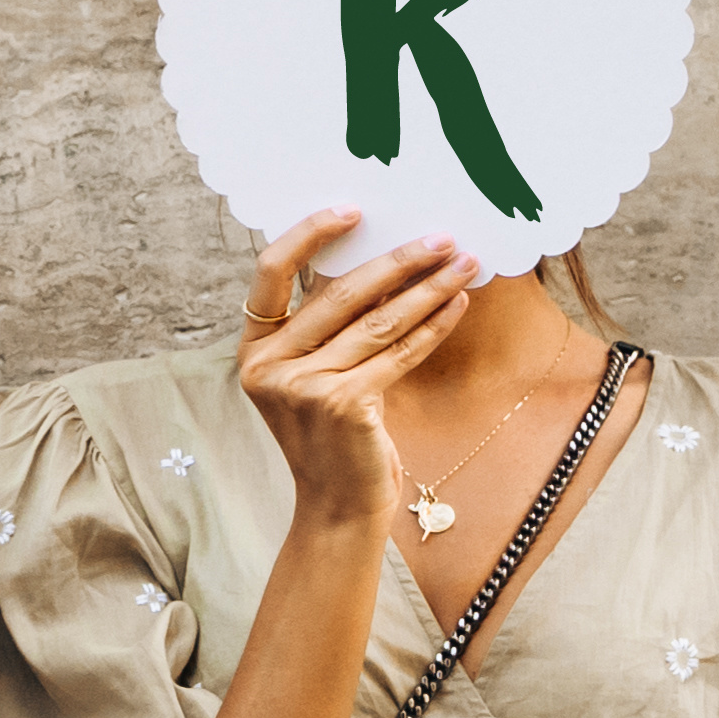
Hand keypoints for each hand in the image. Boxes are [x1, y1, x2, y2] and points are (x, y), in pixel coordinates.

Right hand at [230, 207, 480, 533]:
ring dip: (428, 287)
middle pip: (339, 292)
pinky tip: (457, 305)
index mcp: (254, 352)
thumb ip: (328, 329)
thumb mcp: (313, 379)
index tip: (354, 210)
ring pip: (377, 320)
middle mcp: (269, 366)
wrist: (338, 507)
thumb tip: (385, 262)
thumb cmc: (333, 440)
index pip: (270, 273)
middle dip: (398, 259)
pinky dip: (433, 326)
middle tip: (441, 237)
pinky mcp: (343, 403)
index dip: (308, 234)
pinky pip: (398, 352)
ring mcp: (303, 386)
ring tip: (464, 264)